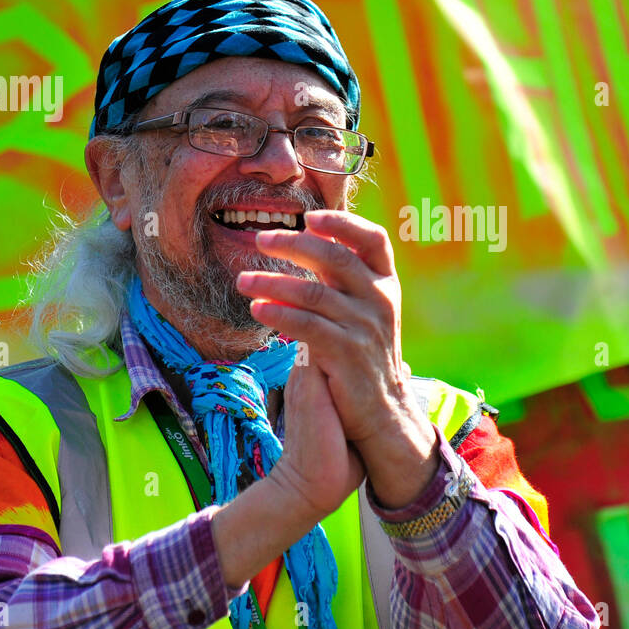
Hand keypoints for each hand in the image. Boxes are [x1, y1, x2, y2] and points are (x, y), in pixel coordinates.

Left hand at [237, 210, 437, 507]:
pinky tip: (257, 309)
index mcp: (386, 284)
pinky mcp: (347, 355)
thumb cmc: (362, 354)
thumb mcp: (364, 310)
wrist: (381, 411)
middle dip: (293, 244)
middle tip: (259, 239)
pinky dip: (279, 314)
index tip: (309, 217)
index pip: (373, 240)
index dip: (343, 223)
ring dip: (273, 282)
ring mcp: (365, 328)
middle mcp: (380, 301)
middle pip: (335, 258)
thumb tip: (311, 239)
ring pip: (314, 293)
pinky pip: (308, 327)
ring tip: (242, 281)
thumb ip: (344, 278)